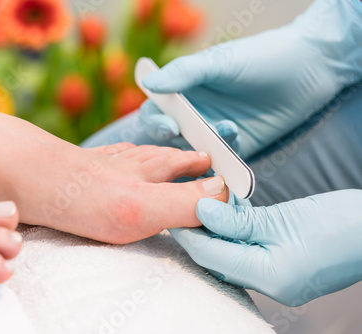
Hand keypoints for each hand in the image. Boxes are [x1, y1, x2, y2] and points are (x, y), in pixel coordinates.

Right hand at [141, 0, 361, 158]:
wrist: (308, 69)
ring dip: (202, 149)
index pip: (157, 110)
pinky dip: (224, 155)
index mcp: (185, 91)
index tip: (169, 126)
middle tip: (190, 140)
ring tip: (224, 130)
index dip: (156, 121)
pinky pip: (222, 160)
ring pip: (195, 153)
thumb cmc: (260, 58)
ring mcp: (216, 133)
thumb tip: (147, 82)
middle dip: (176, 143)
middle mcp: (196, 114)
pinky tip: (237, 135)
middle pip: (171, 138)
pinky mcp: (237, 148)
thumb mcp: (219, 63)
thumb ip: (183, 74)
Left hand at [170, 190, 361, 305]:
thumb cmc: (340, 224)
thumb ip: (238, 220)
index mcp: (270, 276)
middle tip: (186, 209)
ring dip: (218, 233)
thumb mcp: (281, 218)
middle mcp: (272, 284)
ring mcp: (279, 279)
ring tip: (208, 207)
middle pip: (218, 259)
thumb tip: (203, 212)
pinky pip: (249, 254)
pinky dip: (237, 236)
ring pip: (232, 256)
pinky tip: (232, 216)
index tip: (173, 214)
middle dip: (200, 234)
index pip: (211, 256)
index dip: (189, 234)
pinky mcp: (284, 269)